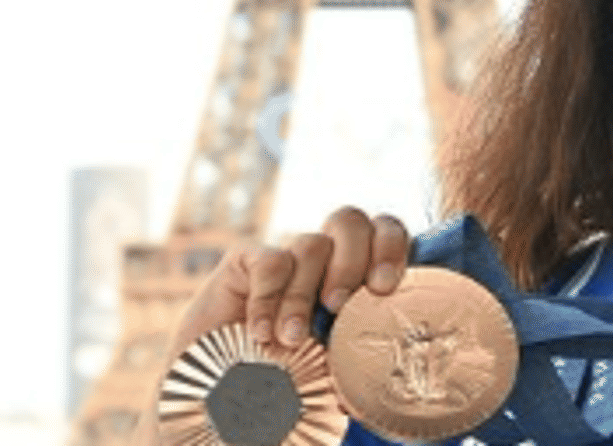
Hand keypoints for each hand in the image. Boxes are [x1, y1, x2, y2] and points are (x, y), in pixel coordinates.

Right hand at [133, 207, 409, 444]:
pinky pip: (269, 261)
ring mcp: (288, 254)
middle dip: (351, 260)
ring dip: (304, 295)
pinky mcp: (246, 259)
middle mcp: (326, 257)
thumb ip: (358, 352)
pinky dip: (268, 299)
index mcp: (359, 274)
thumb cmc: (291, 379)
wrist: (221, 391)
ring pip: (312, 244)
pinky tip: (262, 334)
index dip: (391, 248)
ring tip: (293, 339)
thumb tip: (381, 362)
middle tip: (338, 306)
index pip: (386, 231)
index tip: (383, 287)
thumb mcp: (335, 366)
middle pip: (349, 221)